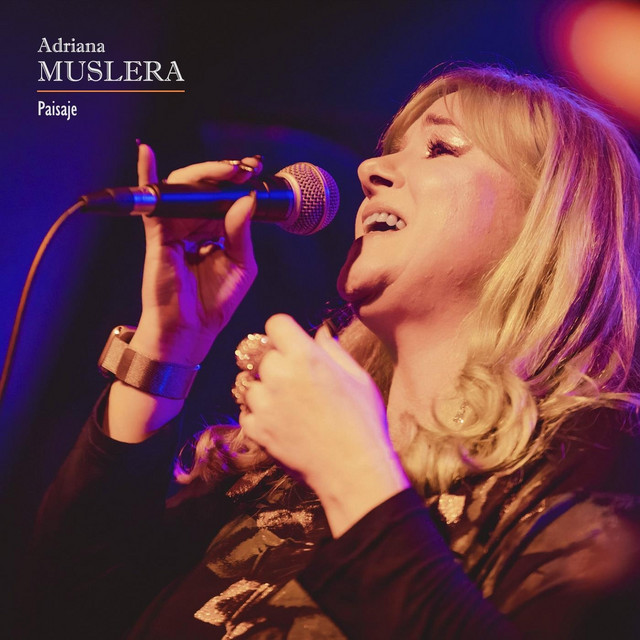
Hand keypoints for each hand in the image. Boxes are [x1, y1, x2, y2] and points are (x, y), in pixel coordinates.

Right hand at [131, 145, 259, 365]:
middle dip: (224, 174)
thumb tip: (246, 199)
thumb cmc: (216, 302)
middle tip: (245, 168)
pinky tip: (147, 154)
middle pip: (203, 187)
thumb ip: (241, 232)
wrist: (192, 329)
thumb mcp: (241, 264)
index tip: (255, 170)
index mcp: (214, 231)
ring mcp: (174, 227)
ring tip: (229, 170)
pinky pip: (152, 203)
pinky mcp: (158, 235)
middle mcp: (193, 225)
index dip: (237, 182)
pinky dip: (147, 176)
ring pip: (184, 189)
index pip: (223, 197)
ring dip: (205, 174)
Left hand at [240, 314, 408, 536]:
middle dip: (275, 362)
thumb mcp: (357, 378)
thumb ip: (333, 350)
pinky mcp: (257, 430)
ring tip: (287, 403)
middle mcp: (279, 376)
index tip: (291, 344)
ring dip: (263, 390)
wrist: (353, 470)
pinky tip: (281, 422)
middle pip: (261, 355)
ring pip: (249, 384)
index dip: (283, 333)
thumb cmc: (362, 421)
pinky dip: (259, 416)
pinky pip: (247, 412)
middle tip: (294, 379)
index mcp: (305, 357)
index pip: (275, 324)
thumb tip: (320, 333)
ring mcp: (265, 404)